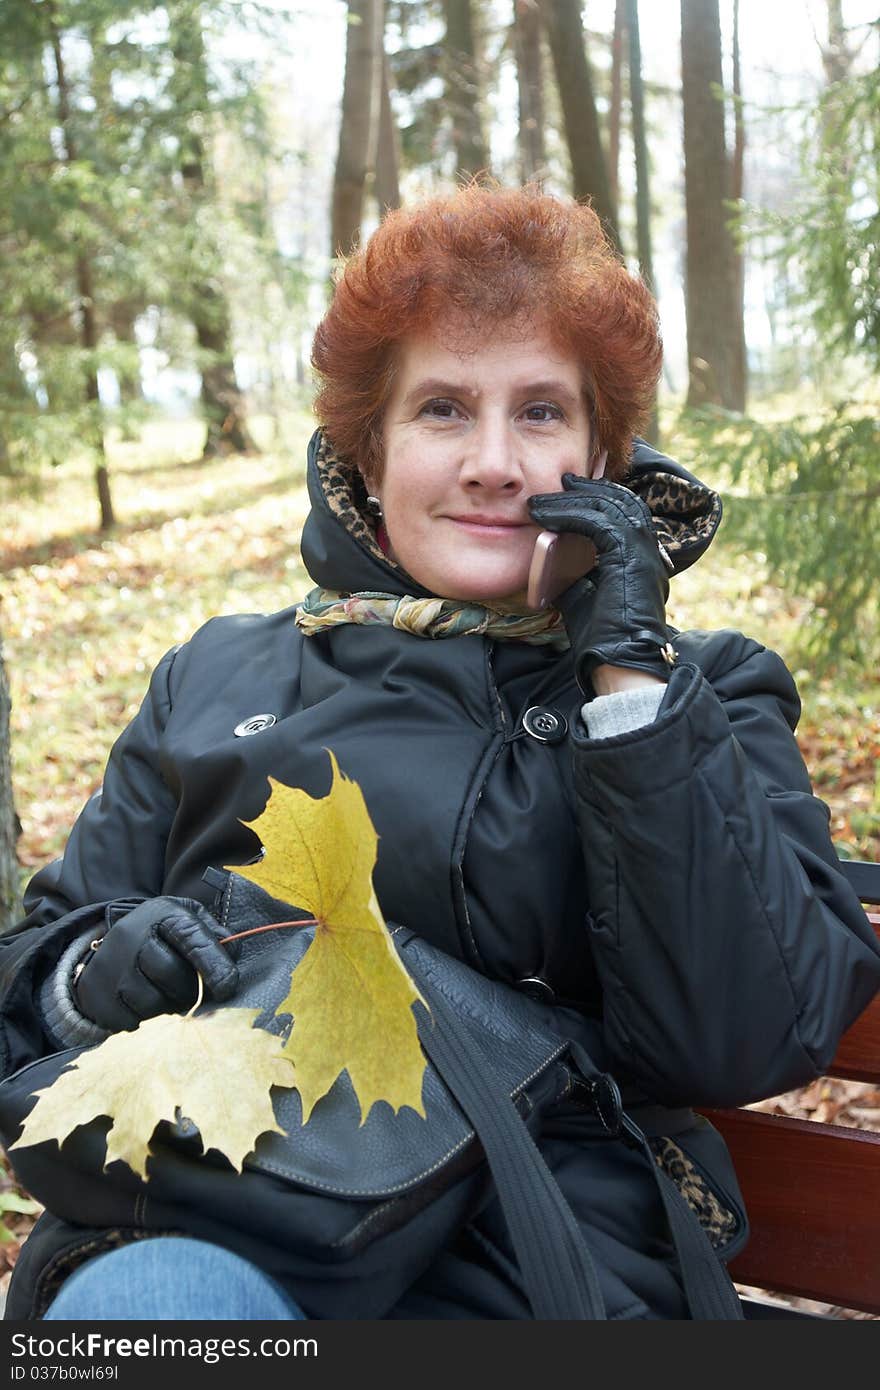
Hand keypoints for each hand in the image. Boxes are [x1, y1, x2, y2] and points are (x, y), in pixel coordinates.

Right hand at [75, 896, 238, 1031]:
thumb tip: (232, 956)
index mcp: (162, 914)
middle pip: (170, 974)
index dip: (213, 964)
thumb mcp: (188, 921)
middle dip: (189, 991)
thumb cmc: (163, 934)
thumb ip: (214, 936)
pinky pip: (129, 1019)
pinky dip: (143, 1019)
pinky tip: (144, 1004)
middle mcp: (132, 935)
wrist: (112, 942)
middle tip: (193, 994)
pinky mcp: (96, 991)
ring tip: (166, 995)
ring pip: (150, 1001)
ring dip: (166, 1007)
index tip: (228, 987)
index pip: (191, 937)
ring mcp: (110, 964)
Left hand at [528, 473, 674, 689]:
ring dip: (573, 499)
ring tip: (543, 500)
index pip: (624, 511)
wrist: (619, 662)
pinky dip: (571, 515)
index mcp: (641, 556)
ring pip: (610, 506)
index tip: (568, 490)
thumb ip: (573, 570)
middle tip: (559, 482)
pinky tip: (547, 517)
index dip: (598, 496)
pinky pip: (599, 523)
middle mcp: (649, 548)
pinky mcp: (631, 557)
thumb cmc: (602, 637)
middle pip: (620, 500)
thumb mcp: (582, 594)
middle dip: (588, 488)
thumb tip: (549, 553)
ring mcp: (644, 551)